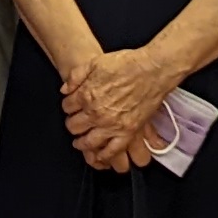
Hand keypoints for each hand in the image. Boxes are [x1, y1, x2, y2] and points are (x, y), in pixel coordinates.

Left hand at [65, 44, 176, 171]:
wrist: (153, 70)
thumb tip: (65, 89)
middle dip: (72, 124)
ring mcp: (112, 125)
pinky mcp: (128, 132)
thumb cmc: (127, 64)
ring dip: (82, 143)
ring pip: (88, 142)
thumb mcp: (96, 62)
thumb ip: (76, 76)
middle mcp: (96, 113)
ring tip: (81, 142)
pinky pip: (112, 151)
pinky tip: (100, 155)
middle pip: (74, 126)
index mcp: (86, 95)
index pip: (67, 107)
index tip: (72, 106)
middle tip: (76, 122)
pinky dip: (104, 156)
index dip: (69, 106)